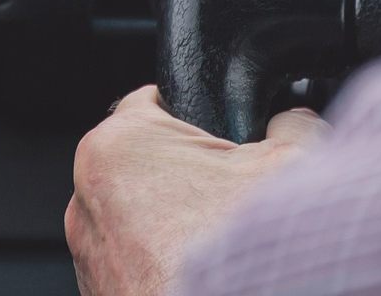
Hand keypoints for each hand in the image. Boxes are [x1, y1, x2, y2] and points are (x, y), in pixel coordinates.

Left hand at [65, 85, 327, 295]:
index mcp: (117, 147)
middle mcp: (86, 203)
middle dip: (196, 178)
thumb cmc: (250, 257)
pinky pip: (141, 270)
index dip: (202, 113)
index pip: (155, 102)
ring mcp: (90, 263)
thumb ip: (291, 121)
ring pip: (144, 223)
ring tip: (234, 246)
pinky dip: (174, 272)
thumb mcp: (294, 159)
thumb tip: (293, 118)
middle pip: (151, 167)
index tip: (231, 133)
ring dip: (184, 231)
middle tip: (243, 197)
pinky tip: (219, 282)